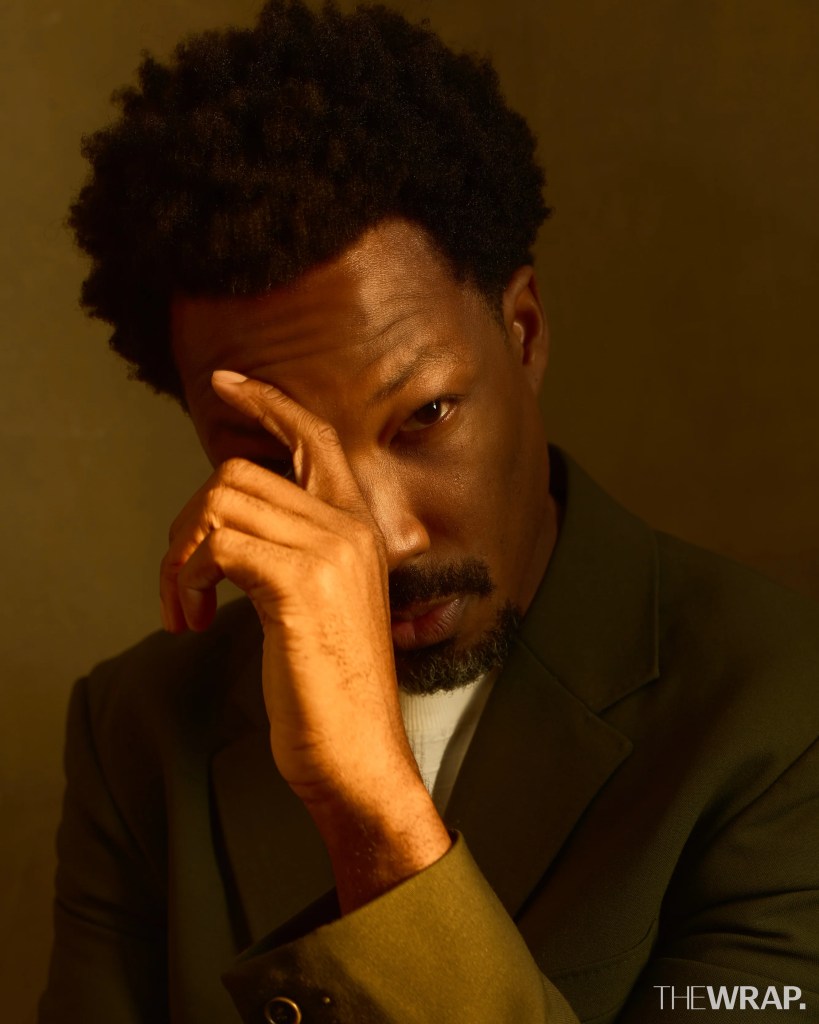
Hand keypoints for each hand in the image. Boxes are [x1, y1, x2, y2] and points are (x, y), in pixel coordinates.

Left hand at [160, 371, 449, 908]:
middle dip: (186, 525)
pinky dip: (185, 580)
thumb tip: (224, 518)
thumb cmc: (331, 687)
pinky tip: (190, 620)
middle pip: (236, 475)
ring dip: (180, 557)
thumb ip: (289, 550)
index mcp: (359, 528)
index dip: (268, 404)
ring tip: (183, 608)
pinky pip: (217, 546)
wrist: (359, 753)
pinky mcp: (299, 584)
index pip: (315, 437)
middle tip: (180, 584)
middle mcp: (350, 528)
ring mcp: (329, 552)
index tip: (227, 386)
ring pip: (220, 505)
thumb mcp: (317, 604)